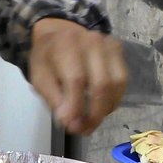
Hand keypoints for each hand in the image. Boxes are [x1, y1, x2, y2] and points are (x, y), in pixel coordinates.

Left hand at [28, 18, 126, 134]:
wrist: (59, 32)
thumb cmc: (47, 58)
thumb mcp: (39, 78)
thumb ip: (54, 99)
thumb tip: (70, 122)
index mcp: (65, 45)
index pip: (76, 80)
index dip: (76, 107)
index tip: (72, 126)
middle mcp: (90, 41)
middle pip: (101, 84)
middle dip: (94, 114)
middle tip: (84, 130)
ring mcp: (107, 44)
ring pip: (116, 84)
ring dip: (106, 109)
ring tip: (92, 122)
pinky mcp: (118, 50)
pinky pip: (122, 80)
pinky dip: (114, 99)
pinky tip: (102, 108)